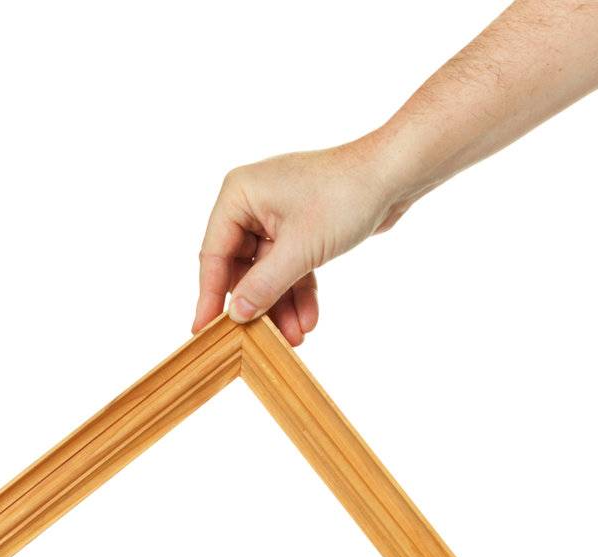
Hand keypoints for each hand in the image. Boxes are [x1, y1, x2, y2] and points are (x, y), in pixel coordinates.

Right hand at [191, 135, 406, 346]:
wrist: (393, 175)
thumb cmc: (344, 196)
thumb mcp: (299, 250)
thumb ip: (263, 286)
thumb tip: (237, 316)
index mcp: (239, 195)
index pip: (214, 256)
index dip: (211, 297)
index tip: (204, 332)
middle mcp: (252, 204)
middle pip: (242, 269)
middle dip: (259, 306)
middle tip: (265, 340)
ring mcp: (277, 217)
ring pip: (269, 274)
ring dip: (282, 306)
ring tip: (297, 337)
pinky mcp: (301, 229)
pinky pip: (291, 268)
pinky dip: (299, 292)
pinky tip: (309, 319)